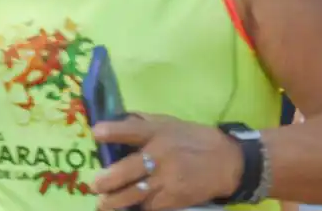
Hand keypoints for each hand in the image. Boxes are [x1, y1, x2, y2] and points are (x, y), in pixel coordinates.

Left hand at [92, 114, 242, 210]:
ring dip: (114, 201)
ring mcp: (167, 179)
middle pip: (128, 169)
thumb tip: (119, 120)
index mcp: (160, 132)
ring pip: (134, 193)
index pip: (133, 129)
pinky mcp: (173, 198)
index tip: (96, 132)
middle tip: (94, 185)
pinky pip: (149, 206)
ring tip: (103, 204)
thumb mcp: (172, 123)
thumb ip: (145, 123)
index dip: (114, 131)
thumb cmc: (194, 140)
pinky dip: (138, 207)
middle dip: (107, 180)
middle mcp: (161, 155)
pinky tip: (129, 208)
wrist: (226, 163)